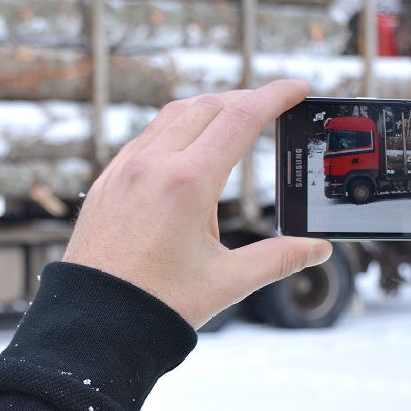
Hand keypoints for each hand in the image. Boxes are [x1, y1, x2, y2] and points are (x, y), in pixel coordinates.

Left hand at [63, 80, 331, 328]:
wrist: (93, 322)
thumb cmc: (156, 306)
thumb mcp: (226, 282)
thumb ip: (278, 259)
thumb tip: (317, 249)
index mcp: (188, 183)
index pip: (241, 118)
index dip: (275, 96)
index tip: (298, 87)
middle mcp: (152, 165)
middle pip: (208, 106)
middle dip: (245, 99)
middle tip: (272, 106)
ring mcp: (123, 170)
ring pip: (171, 117)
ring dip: (208, 110)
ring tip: (233, 124)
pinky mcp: (106, 182)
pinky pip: (144, 139)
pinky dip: (174, 131)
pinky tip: (186, 152)